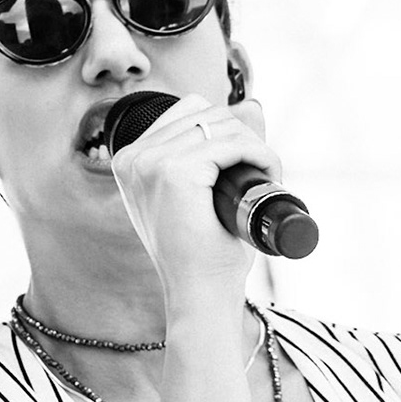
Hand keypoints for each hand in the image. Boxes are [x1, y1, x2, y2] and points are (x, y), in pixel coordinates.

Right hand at [110, 94, 280, 310]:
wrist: (200, 295)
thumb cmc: (204, 253)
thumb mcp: (208, 193)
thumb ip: (223, 149)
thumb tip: (253, 106)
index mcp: (131, 161)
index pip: (187, 111)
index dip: (226, 129)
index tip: (247, 162)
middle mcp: (133, 157)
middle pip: (205, 112)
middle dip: (243, 136)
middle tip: (264, 173)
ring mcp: (150, 163)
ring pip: (221, 125)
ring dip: (254, 146)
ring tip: (267, 178)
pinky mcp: (175, 173)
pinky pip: (231, 143)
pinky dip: (259, 154)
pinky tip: (269, 175)